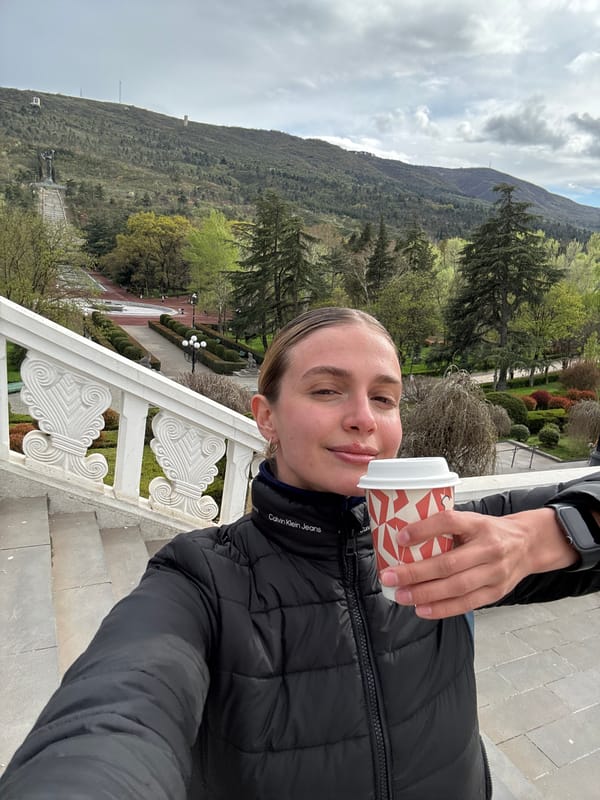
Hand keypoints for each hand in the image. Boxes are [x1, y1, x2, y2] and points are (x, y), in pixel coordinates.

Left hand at [380, 507, 577, 618]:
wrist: (528, 544)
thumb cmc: (490, 532)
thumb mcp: (471, 520)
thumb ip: (445, 528)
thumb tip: (404, 538)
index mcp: (479, 524)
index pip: (450, 522)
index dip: (424, 530)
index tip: (400, 537)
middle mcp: (489, 548)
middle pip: (448, 563)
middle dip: (415, 572)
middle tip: (390, 577)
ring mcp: (494, 573)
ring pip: (456, 587)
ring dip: (425, 594)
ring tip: (402, 596)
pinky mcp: (496, 592)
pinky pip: (466, 603)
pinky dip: (442, 608)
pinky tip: (422, 609)